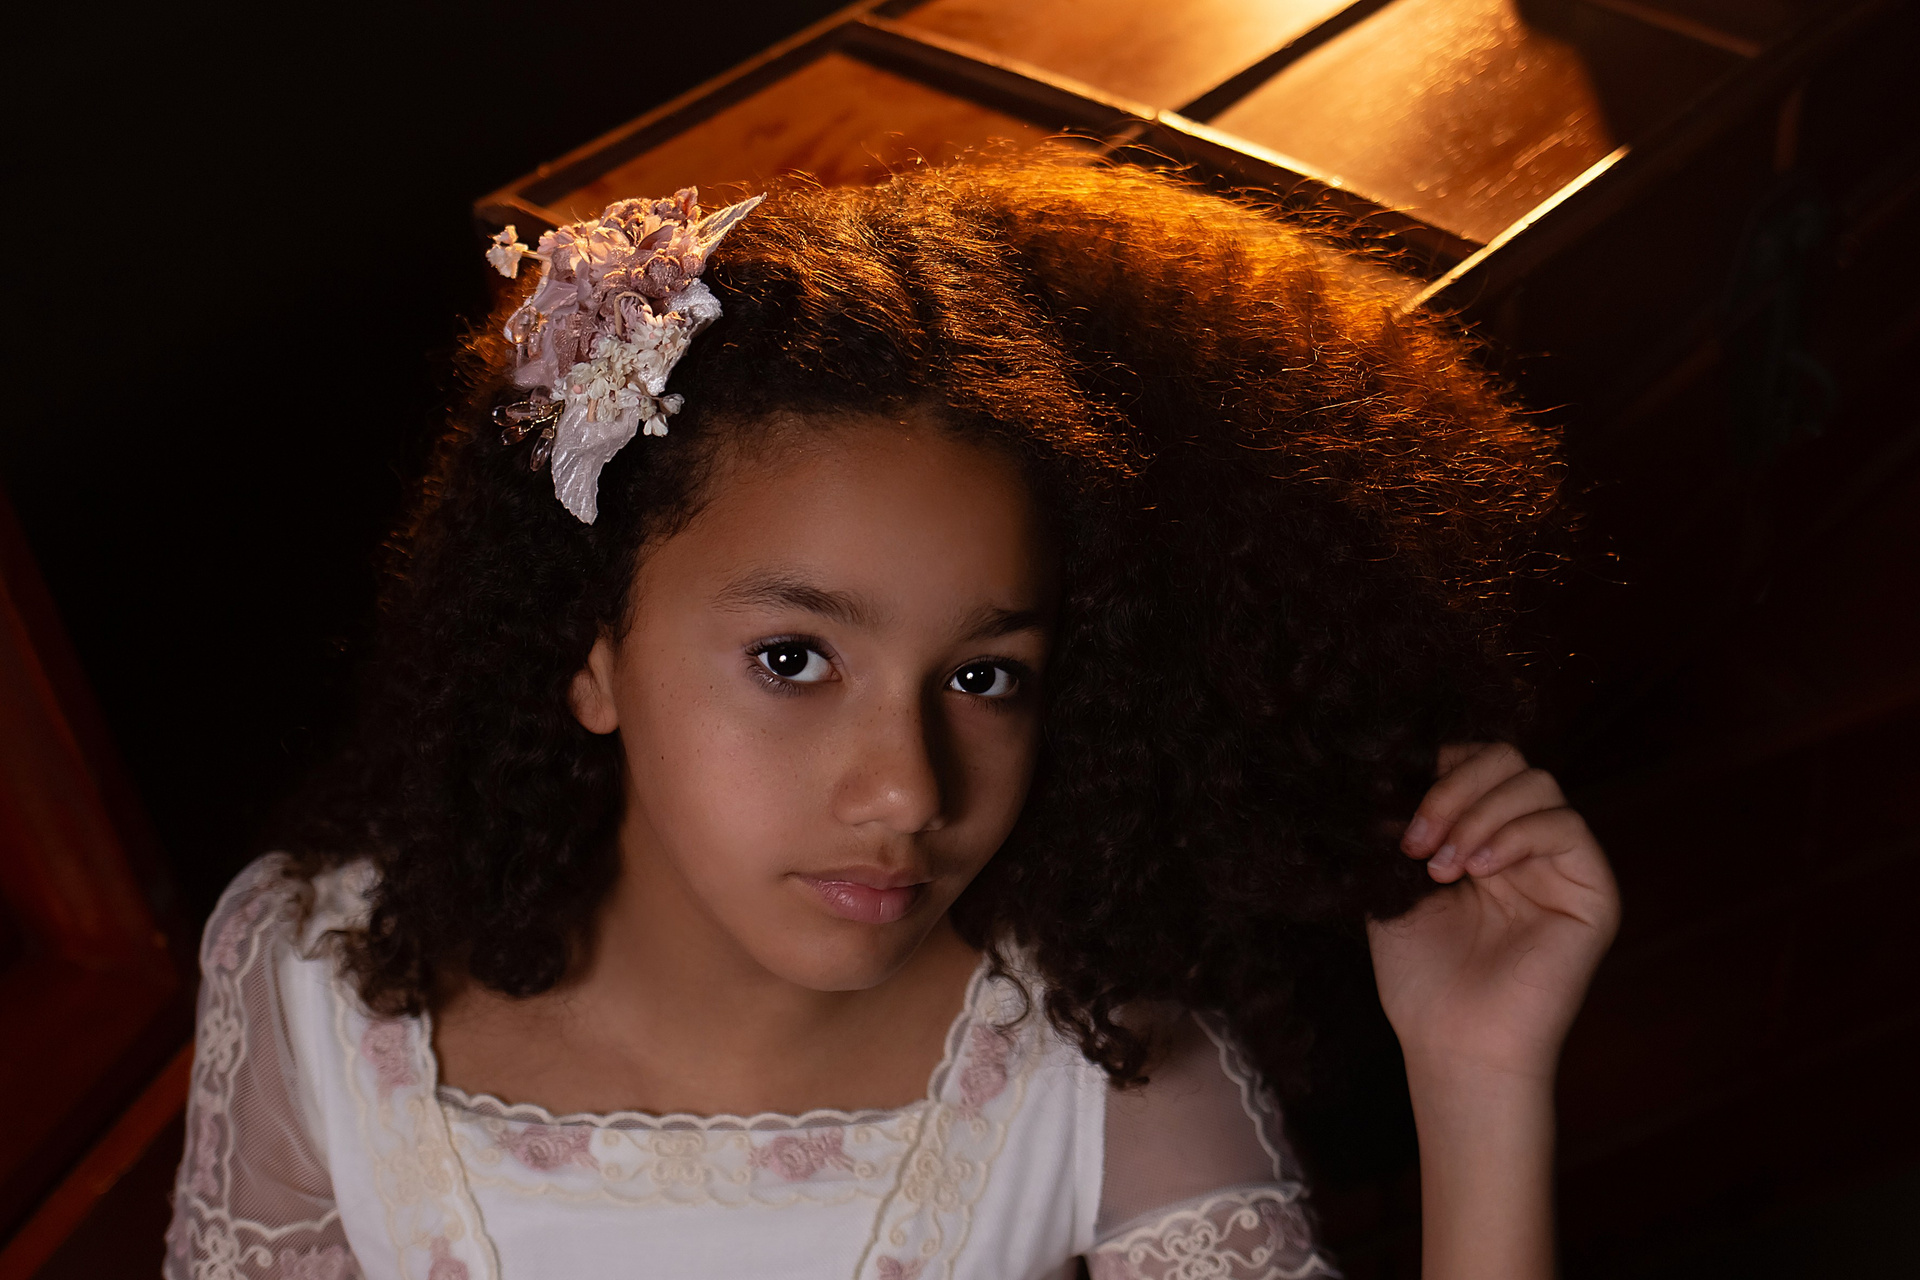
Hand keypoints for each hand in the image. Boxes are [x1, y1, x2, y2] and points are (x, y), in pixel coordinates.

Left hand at [1368, 742, 1619, 1082]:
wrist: (1452, 1042)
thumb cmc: (1421, 975)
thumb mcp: (1391, 884)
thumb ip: (1396, 826)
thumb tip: (1384, 770)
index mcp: (1478, 835)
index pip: (1472, 760)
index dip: (1435, 771)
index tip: (1393, 817)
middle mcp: (1523, 842)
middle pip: (1506, 759)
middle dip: (1452, 788)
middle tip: (1417, 841)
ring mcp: (1560, 864)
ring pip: (1536, 783)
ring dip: (1477, 814)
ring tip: (1443, 866)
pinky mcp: (1593, 891)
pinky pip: (1566, 826)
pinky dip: (1514, 834)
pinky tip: (1479, 870)